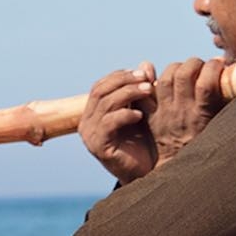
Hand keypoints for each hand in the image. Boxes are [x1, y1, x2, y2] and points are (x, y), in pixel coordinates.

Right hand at [77, 64, 157, 182]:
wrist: (145, 172)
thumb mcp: (144, 109)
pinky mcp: (98, 147)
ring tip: (148, 92)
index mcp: (93, 112)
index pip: (100, 85)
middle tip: (146, 81)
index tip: (142, 73)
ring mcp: (90, 136)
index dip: (120, 76)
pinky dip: (124, 115)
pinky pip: (108, 124)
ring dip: (128, 94)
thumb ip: (142, 89)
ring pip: (104, 104)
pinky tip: (140, 115)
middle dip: (124, 82)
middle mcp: (87, 122)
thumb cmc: (144, 141)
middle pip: (99, 91)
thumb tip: (146, 63)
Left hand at [151, 56, 227, 165]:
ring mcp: (165, 114)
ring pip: (165, 79)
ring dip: (175, 68)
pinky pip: (146, 94)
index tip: (219, 65)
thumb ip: (226, 103)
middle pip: (183, 74)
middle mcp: (182, 112)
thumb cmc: (208, 146)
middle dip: (193, 62)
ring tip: (184, 70)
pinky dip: (152, 82)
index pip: (206, 82)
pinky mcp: (152, 118)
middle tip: (200, 65)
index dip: (213, 67)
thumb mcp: (222, 126)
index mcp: (202, 115)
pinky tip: (162, 79)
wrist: (181, 173)